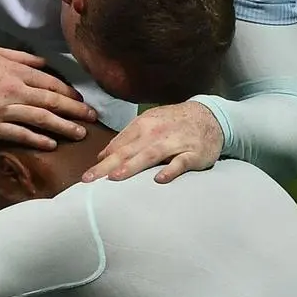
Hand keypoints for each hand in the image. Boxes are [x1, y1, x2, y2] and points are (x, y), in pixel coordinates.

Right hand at [0, 47, 96, 148]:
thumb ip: (23, 57)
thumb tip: (46, 63)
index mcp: (17, 71)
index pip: (51, 83)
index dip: (70, 94)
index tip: (82, 101)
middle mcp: (15, 90)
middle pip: (52, 102)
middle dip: (76, 111)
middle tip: (93, 119)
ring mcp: (5, 110)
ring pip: (41, 119)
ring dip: (63, 127)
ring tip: (80, 134)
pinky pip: (21, 134)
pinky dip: (38, 140)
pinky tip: (52, 144)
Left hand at [82, 101, 223, 183]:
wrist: (210, 116)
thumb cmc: (173, 123)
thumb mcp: (148, 124)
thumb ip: (126, 139)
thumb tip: (102, 156)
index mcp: (143, 125)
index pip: (118, 146)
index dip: (101, 161)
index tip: (86, 177)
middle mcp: (156, 133)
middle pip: (128, 152)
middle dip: (107, 166)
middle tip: (89, 180)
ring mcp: (175, 143)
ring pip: (151, 155)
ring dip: (133, 166)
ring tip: (115, 177)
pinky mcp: (193, 154)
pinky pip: (180, 163)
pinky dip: (170, 170)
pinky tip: (159, 180)